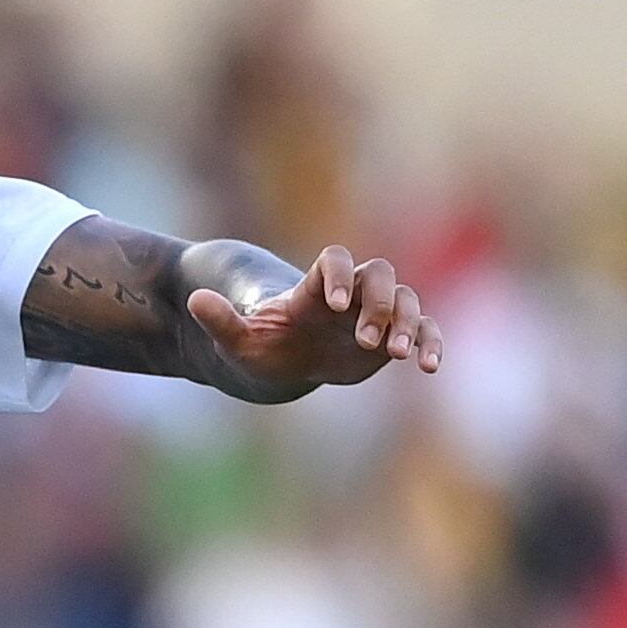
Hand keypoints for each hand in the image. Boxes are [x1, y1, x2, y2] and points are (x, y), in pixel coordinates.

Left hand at [192, 243, 438, 394]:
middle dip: (379, 304)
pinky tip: (430, 367)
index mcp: (314, 288)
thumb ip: (220, 320)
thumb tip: (195, 301)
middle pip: (380, 274)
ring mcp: (374, 313)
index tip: (337, 306)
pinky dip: (431, 342)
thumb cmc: (262, 345)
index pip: (336, 261)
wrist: (283, 364)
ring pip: (407, 299)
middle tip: (365, 340)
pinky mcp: (392, 336)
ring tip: (399, 355)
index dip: (341, 275)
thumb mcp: (237, 339)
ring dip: (408, 323)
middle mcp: (350, 293)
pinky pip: (424, 329)